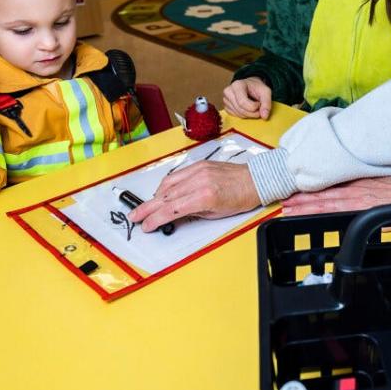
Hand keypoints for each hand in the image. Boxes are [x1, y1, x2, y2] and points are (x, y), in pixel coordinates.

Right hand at [128, 160, 261, 230]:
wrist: (255, 179)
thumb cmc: (241, 198)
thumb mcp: (216, 214)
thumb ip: (193, 213)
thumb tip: (175, 216)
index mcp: (204, 196)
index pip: (172, 210)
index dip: (155, 219)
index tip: (146, 226)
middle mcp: (199, 181)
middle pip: (165, 196)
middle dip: (147, 208)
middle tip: (135, 216)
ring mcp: (198, 170)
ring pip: (168, 184)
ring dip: (155, 196)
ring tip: (147, 207)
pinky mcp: (200, 164)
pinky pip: (177, 174)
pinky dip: (167, 184)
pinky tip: (162, 192)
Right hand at [222, 77, 271, 119]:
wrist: (250, 86)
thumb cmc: (256, 87)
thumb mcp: (266, 92)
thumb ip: (267, 103)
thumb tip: (264, 116)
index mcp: (237, 85)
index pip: (243, 102)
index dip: (254, 107)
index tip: (260, 104)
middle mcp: (228, 92)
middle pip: (241, 110)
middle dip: (253, 113)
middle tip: (259, 109)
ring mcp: (225, 100)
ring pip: (239, 114)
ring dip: (250, 115)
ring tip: (254, 108)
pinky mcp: (226, 107)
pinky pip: (236, 116)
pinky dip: (244, 115)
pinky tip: (248, 109)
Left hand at [281, 177, 390, 215]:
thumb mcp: (374, 180)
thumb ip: (357, 184)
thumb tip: (343, 185)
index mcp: (354, 182)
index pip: (326, 185)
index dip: (309, 189)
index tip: (295, 190)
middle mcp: (351, 190)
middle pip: (321, 194)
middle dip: (301, 199)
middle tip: (284, 203)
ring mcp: (354, 201)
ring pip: (324, 204)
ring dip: (305, 207)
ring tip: (289, 210)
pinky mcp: (360, 211)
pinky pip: (336, 213)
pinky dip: (321, 215)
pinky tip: (310, 218)